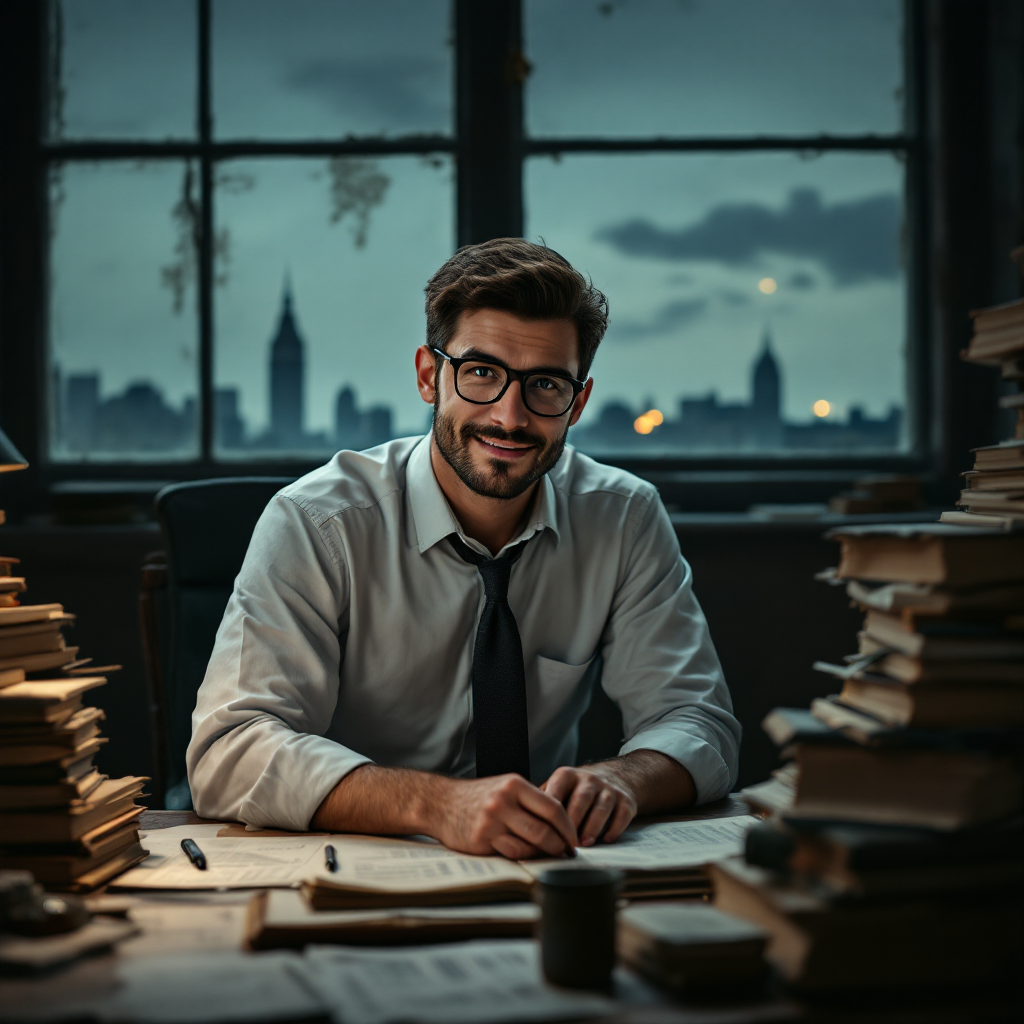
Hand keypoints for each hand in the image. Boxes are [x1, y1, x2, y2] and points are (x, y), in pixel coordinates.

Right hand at [433, 774, 578, 859]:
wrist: (441, 803)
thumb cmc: (480, 797)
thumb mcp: (505, 787)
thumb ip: (531, 801)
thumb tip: (563, 824)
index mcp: (514, 785)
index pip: (553, 808)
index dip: (568, 827)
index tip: (575, 839)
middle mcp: (503, 801)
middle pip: (544, 830)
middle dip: (560, 845)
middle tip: (567, 853)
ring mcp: (491, 821)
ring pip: (529, 845)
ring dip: (543, 854)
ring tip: (550, 856)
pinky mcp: (481, 840)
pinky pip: (511, 853)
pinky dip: (524, 857)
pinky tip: (528, 856)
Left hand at [541, 766, 636, 846]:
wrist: (612, 778)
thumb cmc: (575, 791)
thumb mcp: (557, 788)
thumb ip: (542, 802)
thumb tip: (523, 824)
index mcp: (566, 775)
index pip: (557, 791)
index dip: (551, 813)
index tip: (546, 832)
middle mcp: (589, 779)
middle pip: (581, 799)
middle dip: (573, 822)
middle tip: (566, 843)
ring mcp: (609, 789)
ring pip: (601, 806)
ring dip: (593, 826)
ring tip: (585, 844)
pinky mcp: (625, 800)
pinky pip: (622, 814)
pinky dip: (615, 828)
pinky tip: (606, 840)